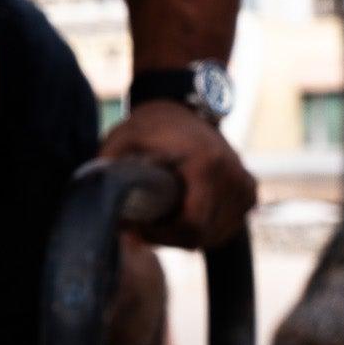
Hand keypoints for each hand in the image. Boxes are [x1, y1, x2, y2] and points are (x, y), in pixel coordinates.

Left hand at [99, 101, 255, 248]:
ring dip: (185, 236)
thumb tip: (94, 202)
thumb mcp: (122, 140)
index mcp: (208, 166)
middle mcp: (235, 177)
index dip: (161, 237)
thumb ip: (107, 169)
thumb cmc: (150, 125)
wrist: (185, 106)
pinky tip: (180, 214)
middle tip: (143, 225)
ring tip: (160, 216)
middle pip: (202, 237)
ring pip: (214, 237)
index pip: (191, 227)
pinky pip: (225, 229)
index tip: (138, 228)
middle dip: (169, 238)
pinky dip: (203, 230)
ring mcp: (246, 186)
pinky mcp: (249, 193)